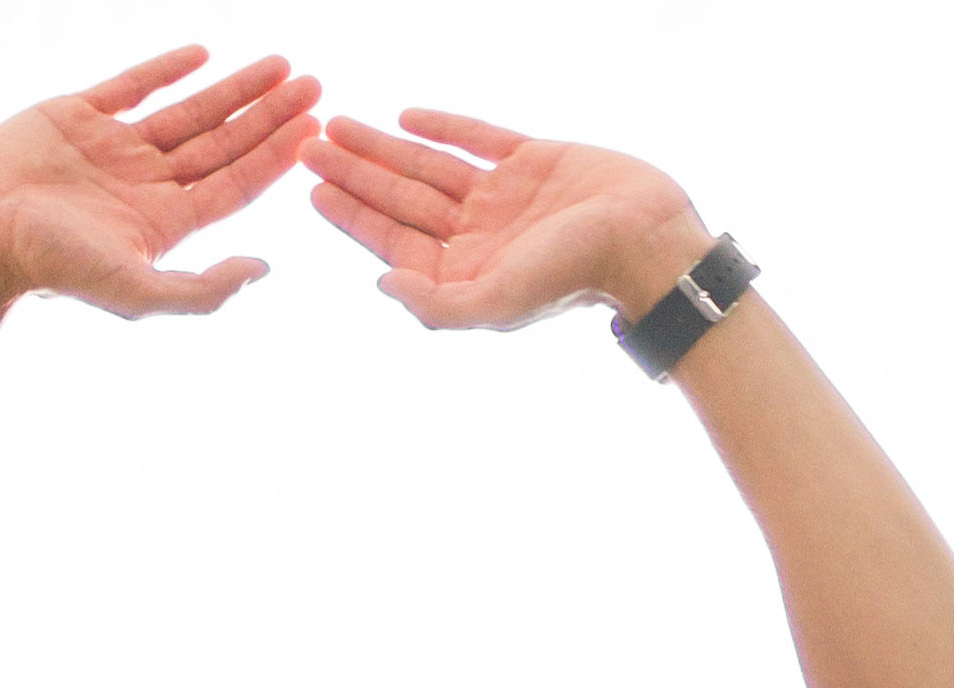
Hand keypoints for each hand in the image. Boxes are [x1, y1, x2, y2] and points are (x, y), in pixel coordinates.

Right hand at [0, 46, 317, 317]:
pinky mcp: (73, 117)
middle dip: (269, 114)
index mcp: (164, 222)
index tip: (315, 127)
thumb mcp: (137, 292)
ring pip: (187, 111)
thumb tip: (265, 269)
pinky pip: (129, 85)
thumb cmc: (53, 271)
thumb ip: (204, 288)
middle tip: (314, 84)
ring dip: (233, 89)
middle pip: (223, 143)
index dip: (276, 154)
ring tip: (278, 66)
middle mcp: (144, 183)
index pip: (236, 182)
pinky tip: (202, 55)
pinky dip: (165, 69)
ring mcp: (111, 148)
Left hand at [305, 108, 708, 333]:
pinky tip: (406, 117)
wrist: (647, 239)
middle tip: (306, 145)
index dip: (350, 212)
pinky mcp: (534, 162)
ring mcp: (505, 197)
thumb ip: (437, 304)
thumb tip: (381, 284)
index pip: (393, 238)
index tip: (309, 185)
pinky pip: (478, 139)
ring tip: (338, 125)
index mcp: (466, 271)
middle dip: (354, 173)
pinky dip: (443, 126)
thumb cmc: (574, 277)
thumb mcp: (498, 303)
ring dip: (383, 148)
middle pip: (401, 199)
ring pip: (429, 167)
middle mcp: (479, 235)